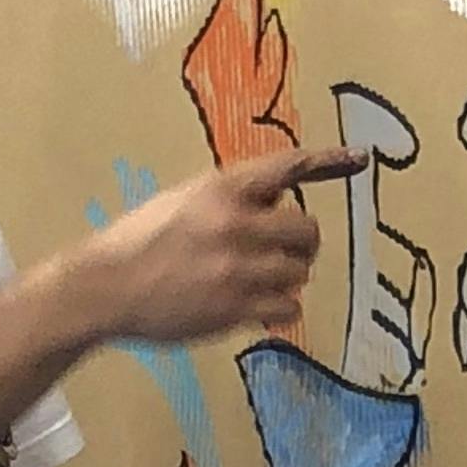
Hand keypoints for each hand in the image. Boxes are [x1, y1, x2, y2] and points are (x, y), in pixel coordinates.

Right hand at [76, 146, 368, 351]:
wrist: (105, 288)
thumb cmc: (138, 242)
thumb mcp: (182, 201)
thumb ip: (228, 200)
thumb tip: (273, 205)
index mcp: (222, 189)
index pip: (288, 166)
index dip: (329, 160)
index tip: (361, 158)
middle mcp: (237, 224)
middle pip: (308, 229)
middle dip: (301, 242)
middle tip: (283, 251)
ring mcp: (240, 268)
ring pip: (300, 272)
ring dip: (287, 277)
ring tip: (254, 280)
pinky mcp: (237, 307)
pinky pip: (288, 307)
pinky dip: (277, 309)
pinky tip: (252, 306)